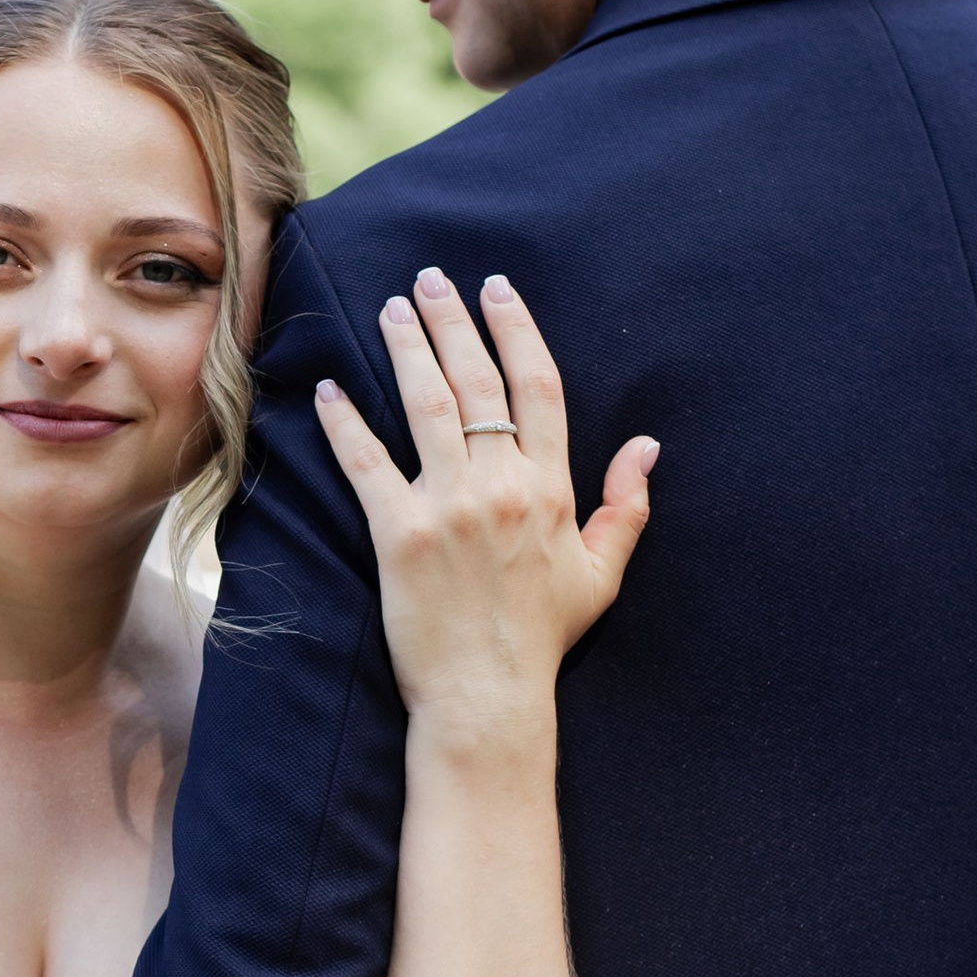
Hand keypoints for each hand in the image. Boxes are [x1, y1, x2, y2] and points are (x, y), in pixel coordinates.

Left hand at [314, 271, 655, 753]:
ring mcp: (449, 506)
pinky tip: (328, 389)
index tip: (497, 291)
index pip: (537, 387)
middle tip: (432, 280)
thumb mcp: (601, 572)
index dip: (516, 330)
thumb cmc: (543, 637)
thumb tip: (648, 446)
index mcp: (550, 488)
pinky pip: (367, 463)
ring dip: (406, 348)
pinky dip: (345, 422)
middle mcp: (501, 486)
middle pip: (477, 381)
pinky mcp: (400, 534)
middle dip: (454, 322)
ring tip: (391, 309)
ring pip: (425, 405)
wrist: (489, 696)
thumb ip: (626, 504)